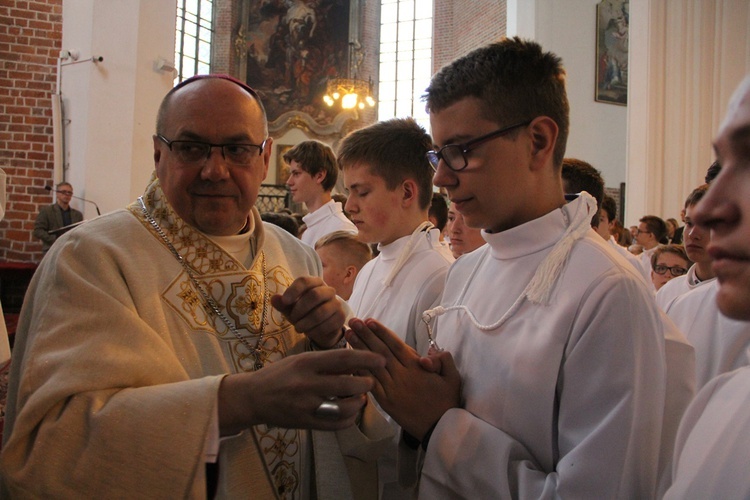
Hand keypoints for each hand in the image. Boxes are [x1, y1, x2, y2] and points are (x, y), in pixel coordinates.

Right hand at [218, 349, 384, 433]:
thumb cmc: (279, 375)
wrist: (252, 398)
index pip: (343, 358)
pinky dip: (348, 419)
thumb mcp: (299, 360)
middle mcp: (307, 383)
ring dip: (359, 403)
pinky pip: (335, 424)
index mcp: (306, 363)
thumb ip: (324, 361)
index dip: (365, 358)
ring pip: (344, 407)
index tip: (381, 359)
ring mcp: (306, 405)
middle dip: (366, 383)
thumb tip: (355, 360)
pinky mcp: (305, 422)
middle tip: (370, 382)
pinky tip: (350, 413)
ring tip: (360, 398)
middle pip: (348, 384)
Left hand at [271, 276, 345, 348]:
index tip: (284, 301)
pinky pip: (327, 324)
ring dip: (306, 322)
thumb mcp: (291, 308)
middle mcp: (328, 290)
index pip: (305, 281)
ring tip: (298, 328)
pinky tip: (309, 332)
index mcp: (315, 283)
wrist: (322, 328)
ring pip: (320, 312)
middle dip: (300, 309)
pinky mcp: (341, 317)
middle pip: (314, 295)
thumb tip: (274, 298)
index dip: (294, 290)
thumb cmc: (304, 313)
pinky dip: (314, 331)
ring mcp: (337, 303)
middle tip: (292, 319)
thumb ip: (283, 304)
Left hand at [346, 318, 460, 440]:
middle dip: (365, 334)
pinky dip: (359, 372)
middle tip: (352, 321)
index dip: (381, 332)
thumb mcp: (453, 377)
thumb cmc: (447, 401)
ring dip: (358, 348)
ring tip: (348, 334)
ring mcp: (392, 389)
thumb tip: (429, 352)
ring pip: (372, 364)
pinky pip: (370, 383)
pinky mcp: (386, 401)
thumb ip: (443, 359)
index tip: (369, 321)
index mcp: (416, 367)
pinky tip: (350, 362)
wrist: (440, 428)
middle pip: (380, 351)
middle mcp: (401, 375)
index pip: (395, 345)